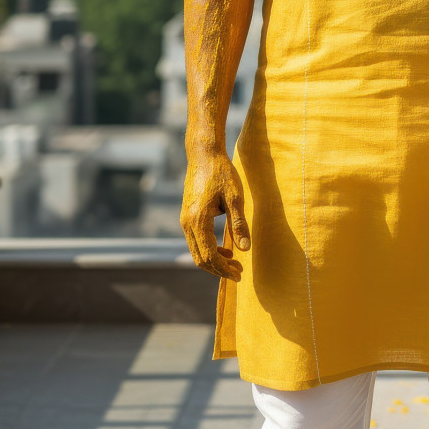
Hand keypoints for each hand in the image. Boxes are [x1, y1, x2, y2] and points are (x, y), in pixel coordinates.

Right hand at [181, 147, 249, 280]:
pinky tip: (224, 249)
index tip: (240, 274)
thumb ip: (239, 224)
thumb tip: (245, 250)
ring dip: (214, 261)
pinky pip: (195, 241)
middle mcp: (187, 223)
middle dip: (219, 269)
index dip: (224, 269)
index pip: (209, 256)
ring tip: (234, 263)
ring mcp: (184, 219)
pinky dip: (208, 249)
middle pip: (200, 258)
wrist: (203, 154)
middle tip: (239, 272)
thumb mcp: (235, 197)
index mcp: (198, 220)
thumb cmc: (221, 173)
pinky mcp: (187, 215)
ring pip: (196, 251)